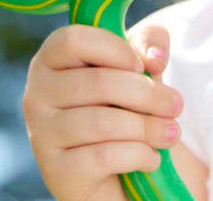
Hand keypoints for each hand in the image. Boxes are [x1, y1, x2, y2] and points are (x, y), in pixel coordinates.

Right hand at [22, 23, 182, 200]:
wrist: (116, 169)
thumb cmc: (123, 103)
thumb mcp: (139, 64)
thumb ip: (149, 44)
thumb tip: (154, 59)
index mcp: (51, 59)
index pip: (74, 40)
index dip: (114, 49)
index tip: (141, 66)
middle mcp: (36, 94)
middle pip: (97, 83)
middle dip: (147, 94)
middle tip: (176, 104)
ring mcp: (41, 135)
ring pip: (101, 122)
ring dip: (148, 127)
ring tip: (171, 132)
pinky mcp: (56, 172)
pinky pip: (103, 156)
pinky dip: (138, 155)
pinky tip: (152, 157)